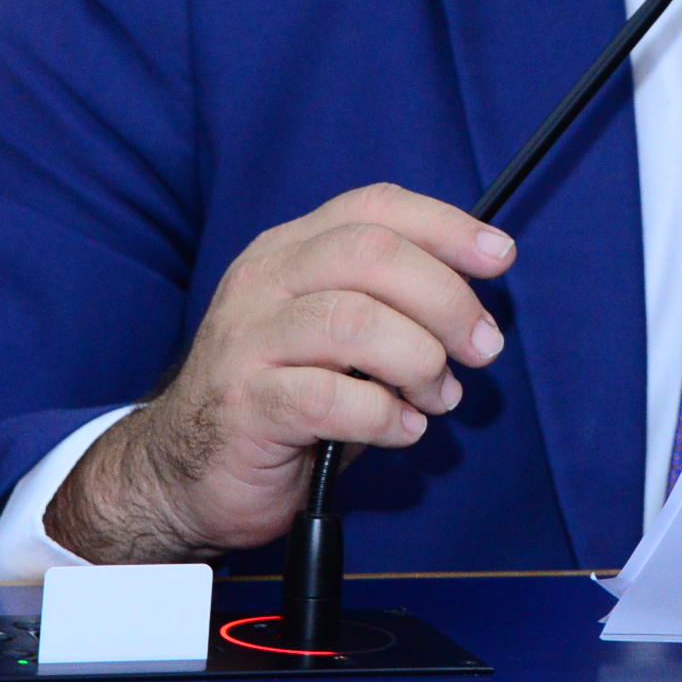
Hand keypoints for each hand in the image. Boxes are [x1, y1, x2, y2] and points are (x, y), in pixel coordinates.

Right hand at [45, 183, 513, 563]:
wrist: (183, 474)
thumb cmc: (283, 400)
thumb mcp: (339, 339)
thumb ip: (392, 309)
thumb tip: (474, 311)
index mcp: (289, 251)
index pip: (373, 208)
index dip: (446, 226)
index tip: (499, 257)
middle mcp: (264, 282)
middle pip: (371, 255)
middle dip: (446, 299)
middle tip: (481, 348)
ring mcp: (247, 341)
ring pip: (354, 321)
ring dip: (420, 360)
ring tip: (438, 396)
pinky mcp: (246, 404)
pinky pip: (331, 398)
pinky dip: (386, 415)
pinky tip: (402, 429)